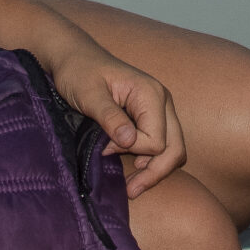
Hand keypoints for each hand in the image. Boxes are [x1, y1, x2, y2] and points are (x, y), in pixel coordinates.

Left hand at [47, 44, 186, 195]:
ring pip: (172, 148)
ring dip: (155, 169)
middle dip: (156, 173)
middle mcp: (162, 101)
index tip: (104, 148)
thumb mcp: (89, 94)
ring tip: (132, 186)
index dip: (133, 151)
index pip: (157, 140)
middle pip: (175, 148)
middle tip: (131, 192)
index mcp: (150, 94)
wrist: (73, 57)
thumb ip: (110, 117)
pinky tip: (134, 168)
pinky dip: (151, 160)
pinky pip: (162, 143)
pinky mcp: (150, 115)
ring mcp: (159, 108)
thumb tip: (129, 142)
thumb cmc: (79, 71)